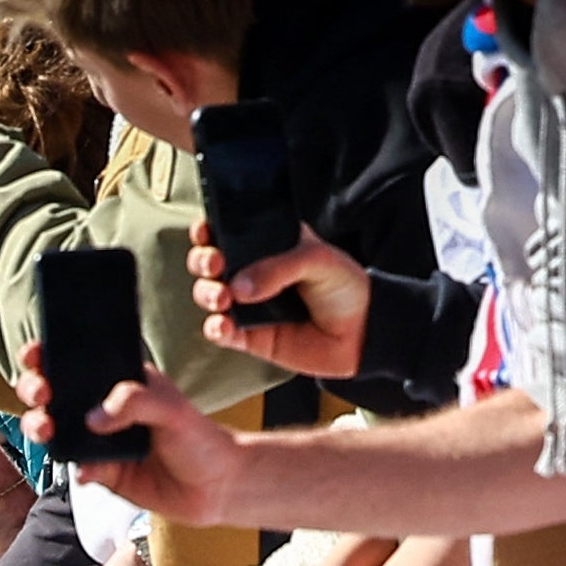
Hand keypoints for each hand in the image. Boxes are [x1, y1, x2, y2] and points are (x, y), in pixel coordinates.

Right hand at [19, 347, 242, 526]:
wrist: (215, 487)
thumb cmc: (200, 438)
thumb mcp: (172, 409)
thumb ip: (134, 402)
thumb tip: (93, 418)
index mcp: (120, 381)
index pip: (78, 361)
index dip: (49, 355)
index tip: (36, 354)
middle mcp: (104, 408)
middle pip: (54, 393)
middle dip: (35, 389)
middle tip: (41, 393)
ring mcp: (99, 441)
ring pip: (54, 431)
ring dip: (40, 427)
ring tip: (46, 430)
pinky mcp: (101, 472)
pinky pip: (76, 468)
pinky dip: (77, 469)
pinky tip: (89, 471)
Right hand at [191, 220, 372, 378]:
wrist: (363, 333)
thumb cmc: (345, 286)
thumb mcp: (318, 260)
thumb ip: (278, 267)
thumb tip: (238, 288)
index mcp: (267, 244)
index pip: (228, 231)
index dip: (209, 228)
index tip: (206, 231)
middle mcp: (252, 272)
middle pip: (208, 261)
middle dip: (202, 260)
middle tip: (215, 264)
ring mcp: (248, 305)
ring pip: (208, 294)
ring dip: (206, 293)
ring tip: (223, 298)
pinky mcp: (250, 337)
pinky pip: (220, 331)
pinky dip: (215, 327)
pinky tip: (223, 324)